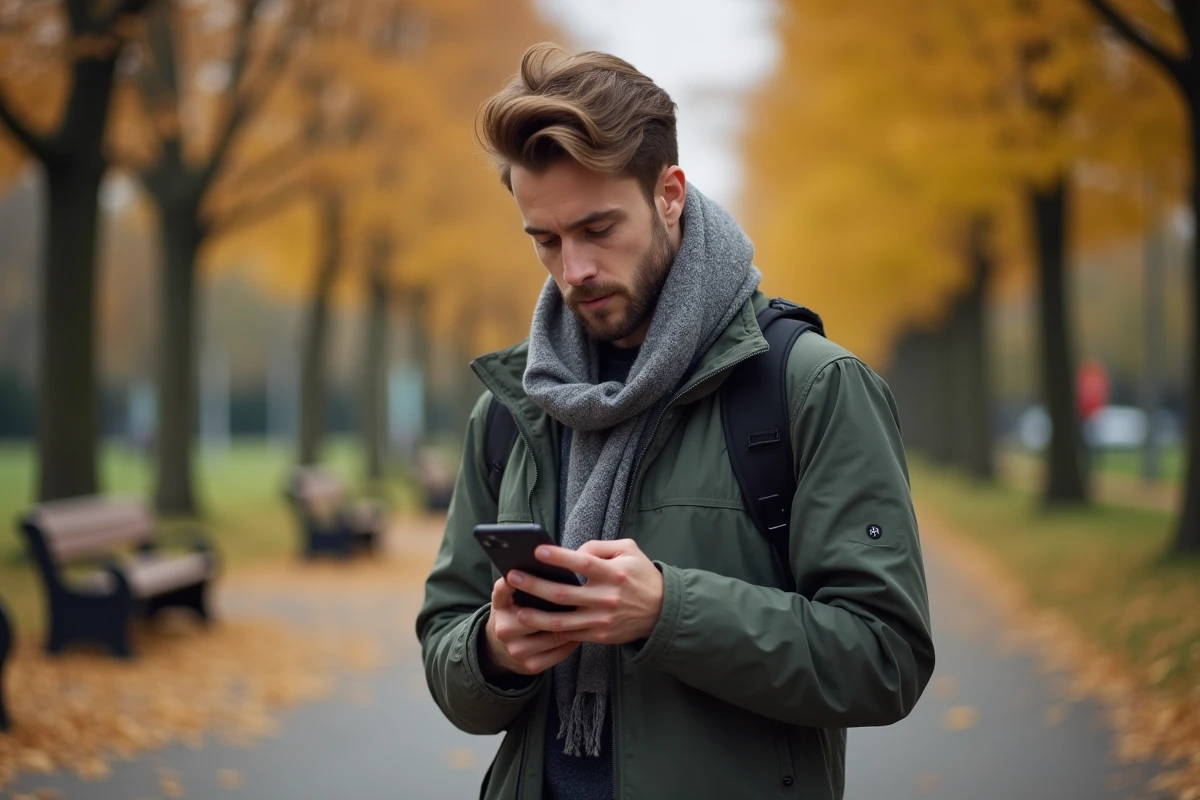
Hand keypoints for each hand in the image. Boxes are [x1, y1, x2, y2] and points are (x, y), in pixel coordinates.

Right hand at [482, 575, 578, 675]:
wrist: (501, 649)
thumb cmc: (510, 614)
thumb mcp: (503, 598)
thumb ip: (508, 585)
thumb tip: (518, 566)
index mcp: (500, 610)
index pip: (512, 593)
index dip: (530, 583)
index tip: (550, 575)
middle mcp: (506, 632)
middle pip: (540, 617)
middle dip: (562, 606)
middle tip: (583, 594)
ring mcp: (519, 652)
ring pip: (553, 636)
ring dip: (572, 625)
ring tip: (588, 613)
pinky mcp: (532, 666)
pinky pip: (558, 654)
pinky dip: (571, 642)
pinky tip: (582, 631)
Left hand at [507, 539, 663, 645]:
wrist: (662, 612)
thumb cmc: (641, 575)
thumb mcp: (628, 550)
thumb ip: (599, 547)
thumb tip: (572, 551)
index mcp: (615, 573)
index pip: (583, 563)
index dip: (560, 557)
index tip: (537, 551)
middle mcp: (606, 598)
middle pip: (564, 594)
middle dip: (535, 585)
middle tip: (513, 576)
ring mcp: (602, 620)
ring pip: (562, 621)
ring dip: (536, 615)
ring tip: (516, 608)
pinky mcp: (599, 636)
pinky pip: (570, 635)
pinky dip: (550, 630)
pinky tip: (535, 623)